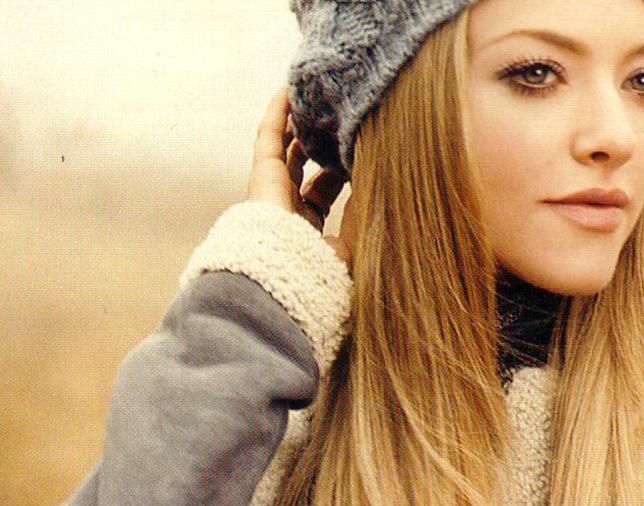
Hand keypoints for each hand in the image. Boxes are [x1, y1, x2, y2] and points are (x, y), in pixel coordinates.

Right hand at [248, 85, 353, 267]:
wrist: (290, 278)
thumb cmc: (326, 270)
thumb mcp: (356, 240)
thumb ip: (366, 209)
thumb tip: (382, 175)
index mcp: (307, 227)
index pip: (322, 188)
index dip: (339, 166)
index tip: (358, 145)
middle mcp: (287, 208)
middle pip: (302, 164)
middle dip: (318, 140)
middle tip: (333, 116)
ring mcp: (272, 190)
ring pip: (284, 146)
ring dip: (297, 120)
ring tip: (313, 95)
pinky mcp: (262, 175)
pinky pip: (269, 135)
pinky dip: (279, 111)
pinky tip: (291, 89)